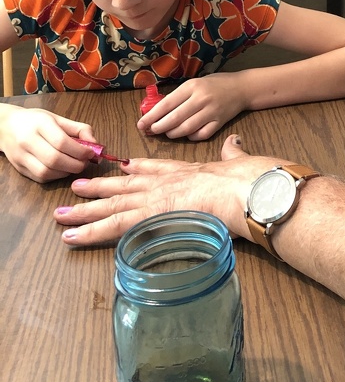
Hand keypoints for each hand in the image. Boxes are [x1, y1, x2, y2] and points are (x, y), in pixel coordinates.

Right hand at [0, 104, 98, 182]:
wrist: (6, 126)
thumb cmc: (36, 121)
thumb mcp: (58, 118)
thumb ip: (79, 129)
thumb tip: (96, 144)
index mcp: (40, 124)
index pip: (62, 142)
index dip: (80, 151)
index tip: (91, 152)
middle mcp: (28, 141)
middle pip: (55, 160)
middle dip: (76, 164)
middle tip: (85, 162)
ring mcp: (21, 156)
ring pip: (47, 172)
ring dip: (66, 172)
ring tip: (74, 165)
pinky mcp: (19, 168)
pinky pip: (40, 178)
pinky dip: (56, 177)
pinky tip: (62, 170)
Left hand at [54, 136, 280, 246]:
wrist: (243, 188)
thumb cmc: (246, 179)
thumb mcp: (239, 161)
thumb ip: (234, 154)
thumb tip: (237, 145)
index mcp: (186, 170)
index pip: (154, 166)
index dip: (135, 167)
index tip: (120, 166)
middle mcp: (164, 181)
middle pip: (125, 183)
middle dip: (100, 186)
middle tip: (77, 186)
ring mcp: (154, 197)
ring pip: (111, 203)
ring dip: (85, 209)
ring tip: (61, 214)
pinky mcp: (148, 216)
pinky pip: (112, 226)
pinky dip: (90, 231)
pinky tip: (71, 237)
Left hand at [138, 73, 244, 140]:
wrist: (241, 88)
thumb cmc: (214, 84)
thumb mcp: (194, 83)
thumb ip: (178, 96)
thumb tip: (156, 111)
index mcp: (192, 86)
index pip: (166, 104)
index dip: (151, 116)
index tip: (141, 124)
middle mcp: (201, 99)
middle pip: (174, 119)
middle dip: (159, 128)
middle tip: (152, 131)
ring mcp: (212, 112)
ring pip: (186, 129)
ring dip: (173, 134)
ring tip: (168, 133)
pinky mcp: (220, 123)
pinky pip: (201, 135)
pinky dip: (191, 137)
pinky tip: (187, 134)